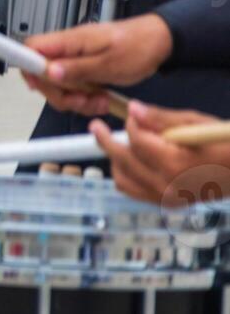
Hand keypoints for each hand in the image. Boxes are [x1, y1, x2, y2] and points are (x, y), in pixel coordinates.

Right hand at [23, 14, 173, 115]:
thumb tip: (49, 72)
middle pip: (41, 73)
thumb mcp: (110, 63)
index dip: (28, 67)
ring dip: (73, 99)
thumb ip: (78, 69)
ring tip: (96, 101)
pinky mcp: (82, 69)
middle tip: (80, 99)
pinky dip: (82, 98)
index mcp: (70, 41)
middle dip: (58, 93)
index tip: (39, 85)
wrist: (159, 42)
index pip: (31, 47)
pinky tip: (99, 99)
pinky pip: (71, 87)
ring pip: (56, 85)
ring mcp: (74, 59)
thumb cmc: (139, 46)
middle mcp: (68, 49)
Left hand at [93, 103, 229, 205]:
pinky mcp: (168, 204)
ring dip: (115, 160)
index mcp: (174, 162)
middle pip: (122, 161)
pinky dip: (126, 175)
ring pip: (122, 180)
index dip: (131, 124)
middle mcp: (166, 184)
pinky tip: (129, 160)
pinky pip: (133, 191)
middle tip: (95, 126)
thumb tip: (132, 109)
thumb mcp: (196, 123)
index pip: (136, 140)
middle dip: (106, 141)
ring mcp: (166, 198)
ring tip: (115, 143)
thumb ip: (161, 119)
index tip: (131, 115)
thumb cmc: (224, 143)